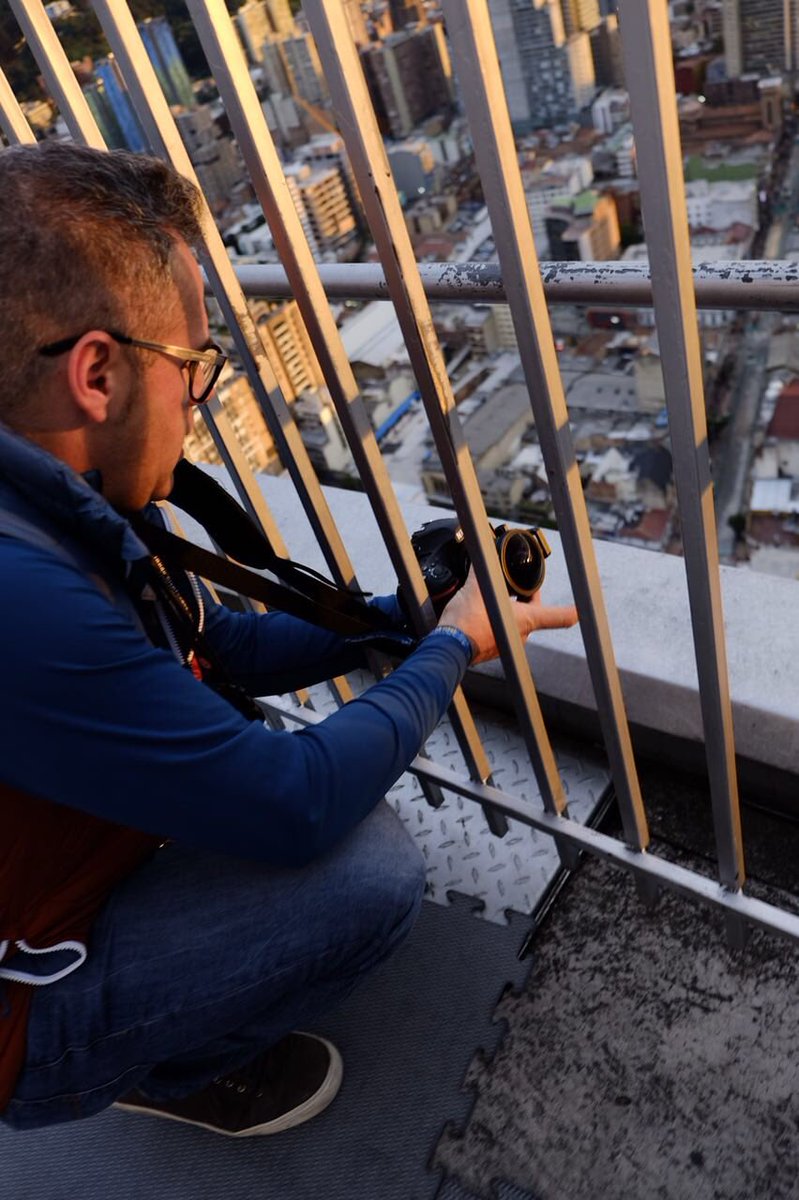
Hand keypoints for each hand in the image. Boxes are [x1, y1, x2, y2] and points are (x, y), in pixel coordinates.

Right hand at [438, 568, 577, 664]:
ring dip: (507, 609)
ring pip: (515, 621)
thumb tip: (485, 551)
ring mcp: (508, 645)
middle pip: (533, 613)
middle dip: (523, 597)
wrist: (448, 646)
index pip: (561, 616)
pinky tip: (480, 613)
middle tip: (514, 585)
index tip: (585, 608)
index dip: (575, 610)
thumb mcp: (477, 587)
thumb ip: (484, 568)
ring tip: (492, 598)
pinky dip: (494, 621)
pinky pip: (500, 630)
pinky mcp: (493, 650)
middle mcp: (521, 634)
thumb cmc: (466, 622)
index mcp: (527, 620)